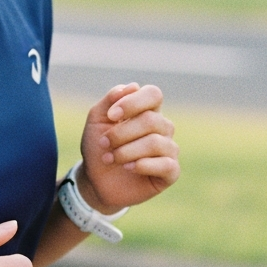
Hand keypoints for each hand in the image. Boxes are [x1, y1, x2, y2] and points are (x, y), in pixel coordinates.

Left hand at [78, 83, 179, 211]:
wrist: (95, 180)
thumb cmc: (98, 146)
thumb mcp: (96, 120)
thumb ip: (110, 100)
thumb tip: (132, 86)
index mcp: (147, 110)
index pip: (153, 94)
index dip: (133, 103)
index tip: (111, 115)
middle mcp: (162, 127)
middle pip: (151, 120)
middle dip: (121, 133)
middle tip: (103, 143)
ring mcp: (169, 149)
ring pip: (155, 142)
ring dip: (126, 151)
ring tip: (110, 158)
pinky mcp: (171, 172)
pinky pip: (166, 164)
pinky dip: (142, 165)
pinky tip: (128, 168)